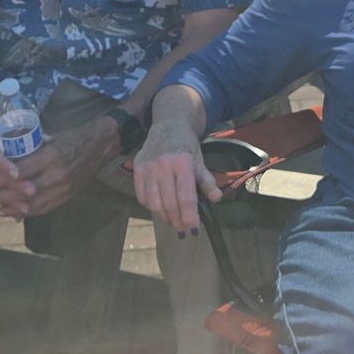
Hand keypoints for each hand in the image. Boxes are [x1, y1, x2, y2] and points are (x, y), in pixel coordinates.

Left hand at [0, 118, 112, 218]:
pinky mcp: (68, 196)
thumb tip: (8, 159)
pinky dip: (30, 212)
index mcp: (52, 157)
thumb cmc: (72, 138)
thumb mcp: (51, 139)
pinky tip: (17, 213)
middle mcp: (58, 175)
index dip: (4, 179)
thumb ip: (32, 151)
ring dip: (15, 208)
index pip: (23, 171)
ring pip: (35, 204)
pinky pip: (46, 208)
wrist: (99, 147)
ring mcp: (64, 188)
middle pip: (26, 191)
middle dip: (5, 197)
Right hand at [132, 116, 215, 233]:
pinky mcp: (137, 169)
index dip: (190, 216)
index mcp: (182, 163)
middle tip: (183, 229)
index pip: (186, 197)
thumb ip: (207, 181)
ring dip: (164, 216)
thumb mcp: (200, 160)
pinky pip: (142, 196)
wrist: (168, 124)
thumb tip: (216, 199)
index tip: (193, 228)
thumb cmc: (186, 144)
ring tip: (172, 222)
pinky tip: (159, 209)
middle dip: (177, 220)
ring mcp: (148, 167)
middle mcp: (163, 165)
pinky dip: (150, 207)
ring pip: (154, 203)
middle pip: (169, 203)